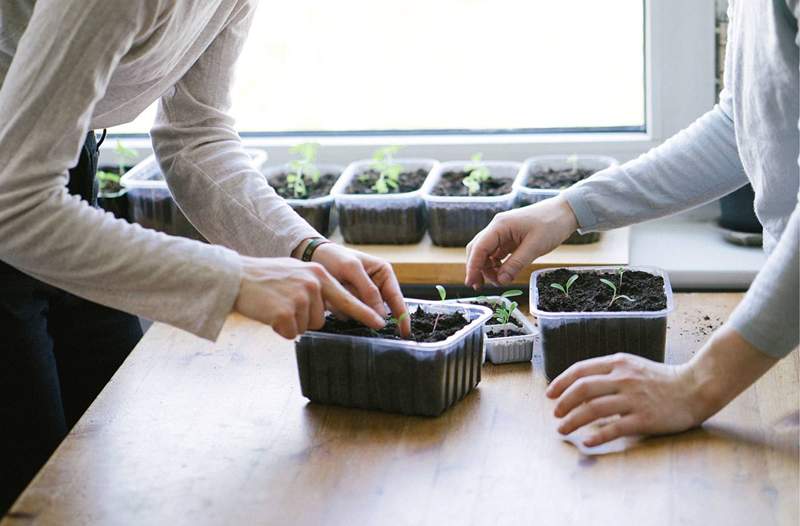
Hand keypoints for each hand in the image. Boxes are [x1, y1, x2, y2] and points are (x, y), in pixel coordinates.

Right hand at [234, 256, 385, 339]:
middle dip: (303, 319)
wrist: (236, 277)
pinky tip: (269, 315)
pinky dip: (279, 330)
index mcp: (319, 274)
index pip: (347, 298)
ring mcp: (301, 297)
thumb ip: (315, 288)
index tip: (380, 323)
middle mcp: (314, 284)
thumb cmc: (264, 279)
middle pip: (320, 320)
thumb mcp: (296, 274)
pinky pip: (291, 334)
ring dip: (290, 324)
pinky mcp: (286, 312)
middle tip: (283, 304)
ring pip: (305, 328)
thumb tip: (325, 309)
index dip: (364, 313)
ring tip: (275, 306)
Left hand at [309, 243, 410, 337]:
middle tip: (348, 292)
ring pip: (363, 313)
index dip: (402, 317)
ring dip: (349, 307)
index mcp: (384, 273)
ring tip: (337, 288)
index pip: (396, 298)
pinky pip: (350, 314)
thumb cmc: (334, 256)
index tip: (405, 333)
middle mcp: (377, 286)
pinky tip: (331, 296)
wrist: (313, 256)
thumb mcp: (352, 269)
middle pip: (378, 310)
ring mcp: (364, 297)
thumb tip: (382, 315)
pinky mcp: (351, 304)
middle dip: (363, 307)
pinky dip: (339, 308)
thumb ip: (368, 290)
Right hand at [465, 196, 578, 287]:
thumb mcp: (534, 247)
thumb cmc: (551, 224)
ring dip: (488, 268)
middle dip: (477, 268)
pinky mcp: (510, 237)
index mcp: (500, 226)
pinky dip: (497, 264)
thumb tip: (500, 281)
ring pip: (486, 252)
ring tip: (498, 281)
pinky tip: (503, 273)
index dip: (473, 267)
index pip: (479, 248)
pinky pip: (497, 252)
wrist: (566, 212)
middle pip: (478, 250)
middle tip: (479, 287)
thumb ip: (516, 264)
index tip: (471, 283)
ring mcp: (503, 232)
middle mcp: (497, 227)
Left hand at [545, 353, 699, 446]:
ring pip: (593, 409)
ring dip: (573, 420)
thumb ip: (609, 374)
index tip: (550, 394)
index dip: (561, 382)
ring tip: (563, 429)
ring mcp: (633, 399)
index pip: (580, 370)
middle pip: (582, 389)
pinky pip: (614, 428)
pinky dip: (597, 435)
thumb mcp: (633, 367)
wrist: (696, 388)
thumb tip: (581, 388)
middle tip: (555, 414)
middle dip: (563, 402)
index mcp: (618, 363)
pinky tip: (586, 441)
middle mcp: (623, 378)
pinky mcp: (644, 418)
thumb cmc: (662, 380)